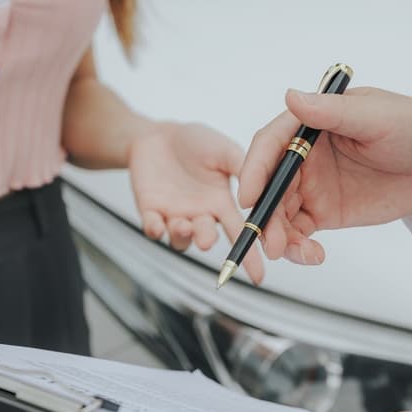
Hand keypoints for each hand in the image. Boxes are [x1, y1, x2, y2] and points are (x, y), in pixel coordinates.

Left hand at [128, 122, 264, 282]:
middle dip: (207, 240)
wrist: (160, 135)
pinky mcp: (151, 210)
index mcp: (222, 203)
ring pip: (180, 239)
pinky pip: (152, 228)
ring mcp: (175, 215)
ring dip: (182, 236)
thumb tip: (261, 190)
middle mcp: (201, 214)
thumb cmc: (196, 142)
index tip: (258, 277)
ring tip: (183, 224)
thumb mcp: (225, 150)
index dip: (249, 255)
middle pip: (207, 237)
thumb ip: (244, 168)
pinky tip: (157, 224)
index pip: (239, 232)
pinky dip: (154, 229)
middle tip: (206, 239)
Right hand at [238, 87, 411, 264]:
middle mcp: (302, 156)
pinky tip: (312, 256)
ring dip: (279, 236)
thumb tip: (291, 97)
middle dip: (266, 215)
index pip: (269, 147)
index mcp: (308, 126)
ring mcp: (311, 186)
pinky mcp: (324, 212)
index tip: (247, 196)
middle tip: (272, 241)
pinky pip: (299, 233)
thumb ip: (331, 112)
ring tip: (296, 253)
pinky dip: (298, 248)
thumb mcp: (374, 117)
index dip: (254, 171)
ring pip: (280, 214)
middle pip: (269, 186)